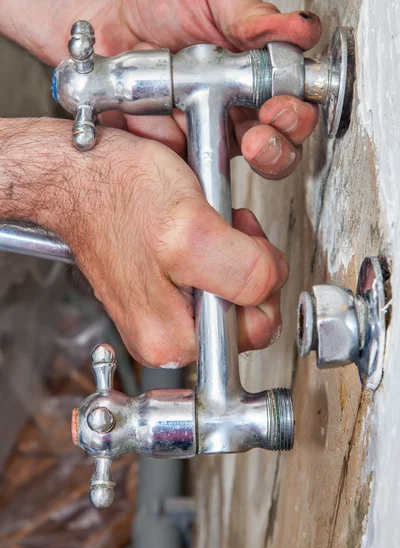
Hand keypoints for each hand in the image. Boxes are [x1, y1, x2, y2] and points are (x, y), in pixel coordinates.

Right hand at [0, 119, 287, 366]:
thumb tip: (269, 288)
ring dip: (237, 255)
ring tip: (210, 229)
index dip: (263, 275)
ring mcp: (164, 318)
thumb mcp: (191, 230)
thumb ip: (244, 271)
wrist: (82, 177)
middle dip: (251, 265)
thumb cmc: (117, 192)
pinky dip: (218, 252)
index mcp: (173, 341)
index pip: (260, 326)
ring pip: (237, 295)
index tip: (240, 243)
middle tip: (226, 232)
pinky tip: (200, 235)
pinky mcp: (163, 297)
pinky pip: (215, 281)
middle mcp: (166, 340)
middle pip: (251, 313)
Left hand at [1, 1, 321, 179]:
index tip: (282, 107)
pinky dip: (194, 163)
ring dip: (258, 158)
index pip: (292, 102)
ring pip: (245, 164)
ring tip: (249, 144)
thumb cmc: (158, 6)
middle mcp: (239, 108)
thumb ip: (249, 17)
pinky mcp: (180, 152)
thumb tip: (297, 29)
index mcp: (254, 74)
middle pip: (280, 142)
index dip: (295, 112)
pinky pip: (195, 169)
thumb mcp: (210, 2)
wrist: (103, 23)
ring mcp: (210, 133)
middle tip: (265, 132)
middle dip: (280, 143)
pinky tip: (185, 141)